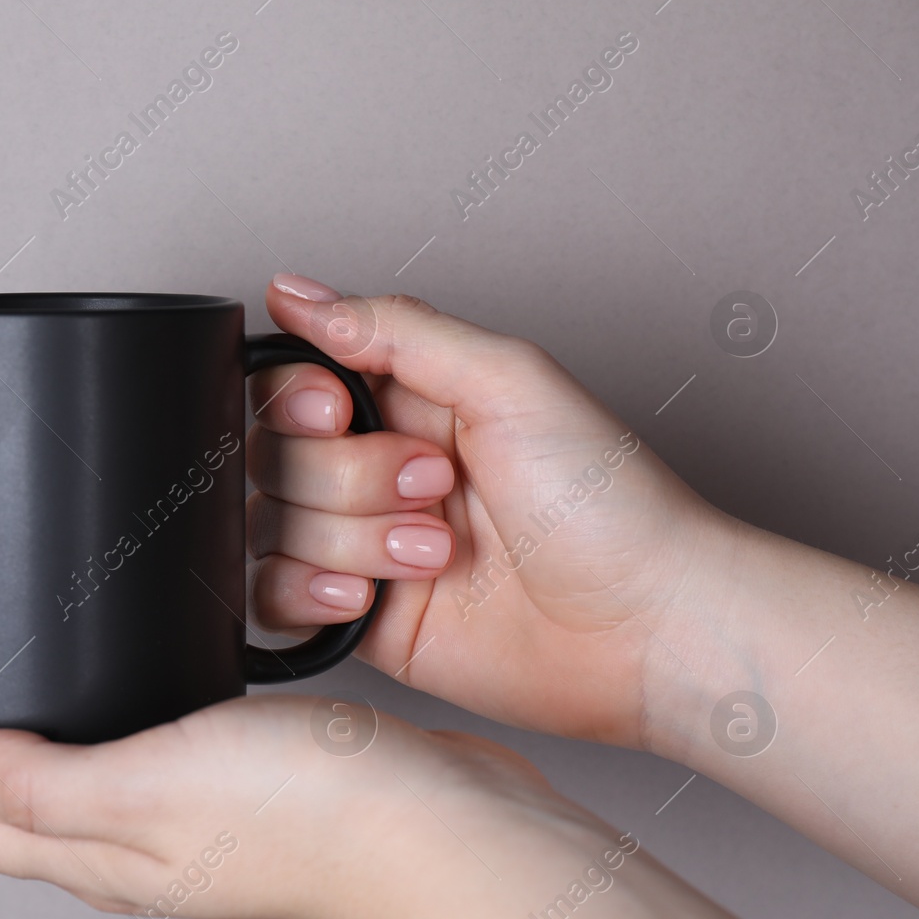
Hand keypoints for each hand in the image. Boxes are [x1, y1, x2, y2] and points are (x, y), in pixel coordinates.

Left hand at [0, 687, 918, 918]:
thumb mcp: (156, 785)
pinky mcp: (226, 785)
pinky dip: (79, 720)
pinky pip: (122, 754)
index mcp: (93, 852)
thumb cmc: (322, 819)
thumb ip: (43, 782)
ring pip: (51, 780)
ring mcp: (176, 820)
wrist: (450, 833)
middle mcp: (125, 846)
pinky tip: (98, 683)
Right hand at [249, 274, 734, 749]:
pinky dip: (310, 594)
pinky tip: (373, 597)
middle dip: (353, 478)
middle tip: (437, 488)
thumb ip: (393, 329)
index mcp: (410, 401)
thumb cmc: (608, 503)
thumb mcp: (507, 380)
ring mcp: (366, 546)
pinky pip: (274, 597)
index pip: (291, 382)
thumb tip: (296, 292)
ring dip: (353, 541)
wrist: (644, 627)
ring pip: (275, 526)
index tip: (341, 411)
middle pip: (277, 457)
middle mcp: (379, 469)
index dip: (298, 399)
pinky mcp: (361, 619)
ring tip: (438, 553)